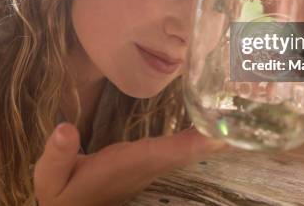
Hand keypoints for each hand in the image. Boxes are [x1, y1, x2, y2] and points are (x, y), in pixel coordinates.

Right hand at [33, 123, 227, 205]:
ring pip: (192, 149)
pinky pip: (184, 146)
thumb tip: (64, 128)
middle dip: (221, 135)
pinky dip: (202, 136)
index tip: (226, 131)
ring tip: (244, 112)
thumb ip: (58, 153)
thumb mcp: (50, 177)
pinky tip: (216, 124)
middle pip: (193, 150)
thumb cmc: (63, 192)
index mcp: (130, 164)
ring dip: (217, 134)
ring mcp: (153, 164)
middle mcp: (149, 164)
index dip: (199, 142)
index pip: (170, 152)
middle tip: (253, 115)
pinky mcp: (152, 161)